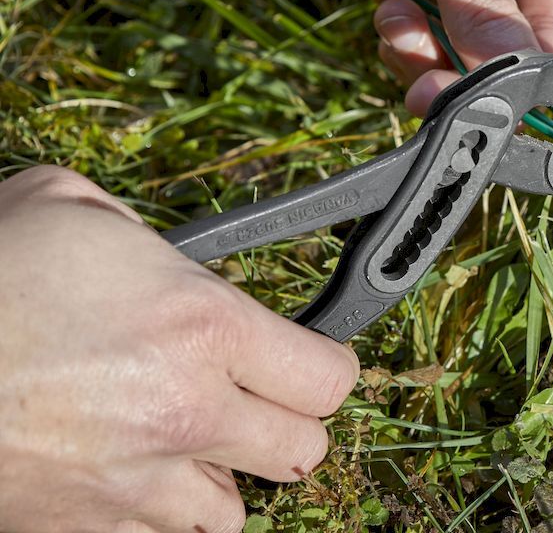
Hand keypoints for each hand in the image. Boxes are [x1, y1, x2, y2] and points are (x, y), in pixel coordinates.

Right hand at [0, 167, 359, 532]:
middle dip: (285, 425)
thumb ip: (147, 237)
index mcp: (202, 329)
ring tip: (182, 441)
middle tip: (250, 400)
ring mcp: (133, 485)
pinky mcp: (80, 530)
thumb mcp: (69, 207)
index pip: (329, 378)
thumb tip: (168, 254)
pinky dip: (152, 517)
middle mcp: (183, 415)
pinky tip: (125, 475)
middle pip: (302, 452)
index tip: (308, 360)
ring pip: (231, 514)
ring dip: (219, 478)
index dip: (325, 366)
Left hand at [170, 0, 552, 113]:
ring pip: (465, 46)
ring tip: (393, 21)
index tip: (476, 103)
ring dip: (428, 54)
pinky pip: (425, 31)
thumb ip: (477, 0)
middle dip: (467, 67)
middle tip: (422, 83)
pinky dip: (405, 40)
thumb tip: (510, 84)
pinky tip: (383, 11)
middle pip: (510, 44)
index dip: (520, 73)